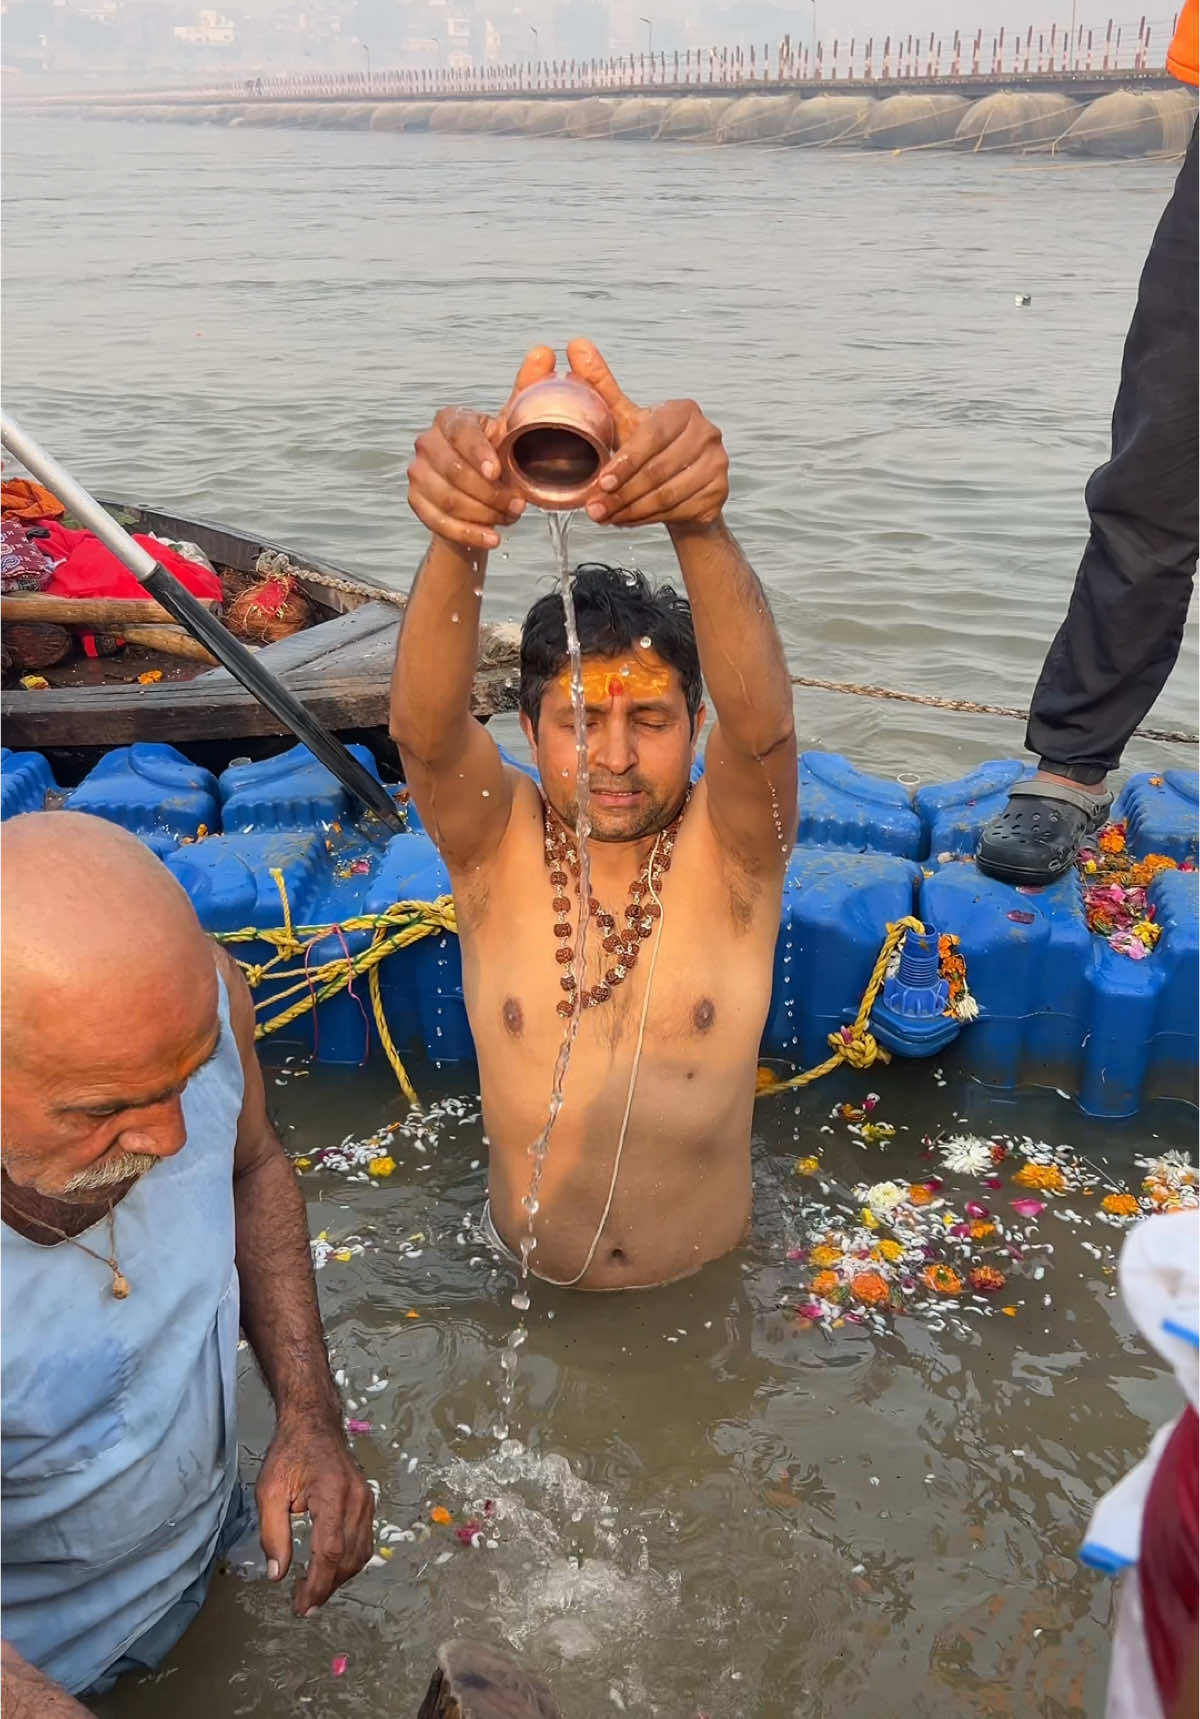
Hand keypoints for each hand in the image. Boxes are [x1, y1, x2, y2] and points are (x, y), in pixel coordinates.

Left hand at [257, 1413, 374, 1615]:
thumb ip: (272, 1535)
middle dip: (326, 1588)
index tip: (300, 1606)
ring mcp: (366, 1500)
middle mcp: (357, 1499)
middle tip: (301, 1605)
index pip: (330, 1551)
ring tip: (312, 1591)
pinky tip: (328, 1569)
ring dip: (338, 1578)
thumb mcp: (269, 1491)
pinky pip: (363, 1541)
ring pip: (359, 1554)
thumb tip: (278, 1575)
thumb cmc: (289, 1453)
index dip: (317, 1585)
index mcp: (332, 1494)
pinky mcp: (367, 1502)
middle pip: (348, 1558)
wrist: (313, 1423)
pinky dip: (347, 1562)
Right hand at [406, 346, 554, 550]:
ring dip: (484, 514)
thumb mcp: (515, 426)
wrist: (479, 496)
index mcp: (451, 419)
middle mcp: (427, 442)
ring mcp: (416, 473)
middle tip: (519, 505)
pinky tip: (492, 539)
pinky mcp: (415, 501)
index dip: (479, 454)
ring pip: (448, 499)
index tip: (498, 473)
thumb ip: (529, 391)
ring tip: (510, 518)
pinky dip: (469, 533)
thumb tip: (544, 351)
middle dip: (490, 493)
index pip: (461, 434)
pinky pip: (439, 522)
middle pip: (454, 472)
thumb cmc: (499, 455)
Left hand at [567, 338, 728, 529]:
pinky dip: (648, 520)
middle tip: (594, 510)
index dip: (625, 462)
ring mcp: (718, 464)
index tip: (600, 483)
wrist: (681, 486)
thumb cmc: (647, 448)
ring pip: (667, 495)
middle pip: (658, 470)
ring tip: (605, 518)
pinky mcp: (721, 492)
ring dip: (631, 510)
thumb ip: (600, 385)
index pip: (652, 437)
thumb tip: (575, 344)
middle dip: (622, 494)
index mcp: (683, 411)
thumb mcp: (624, 419)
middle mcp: (708, 433)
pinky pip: (679, 511)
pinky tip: (626, 522)